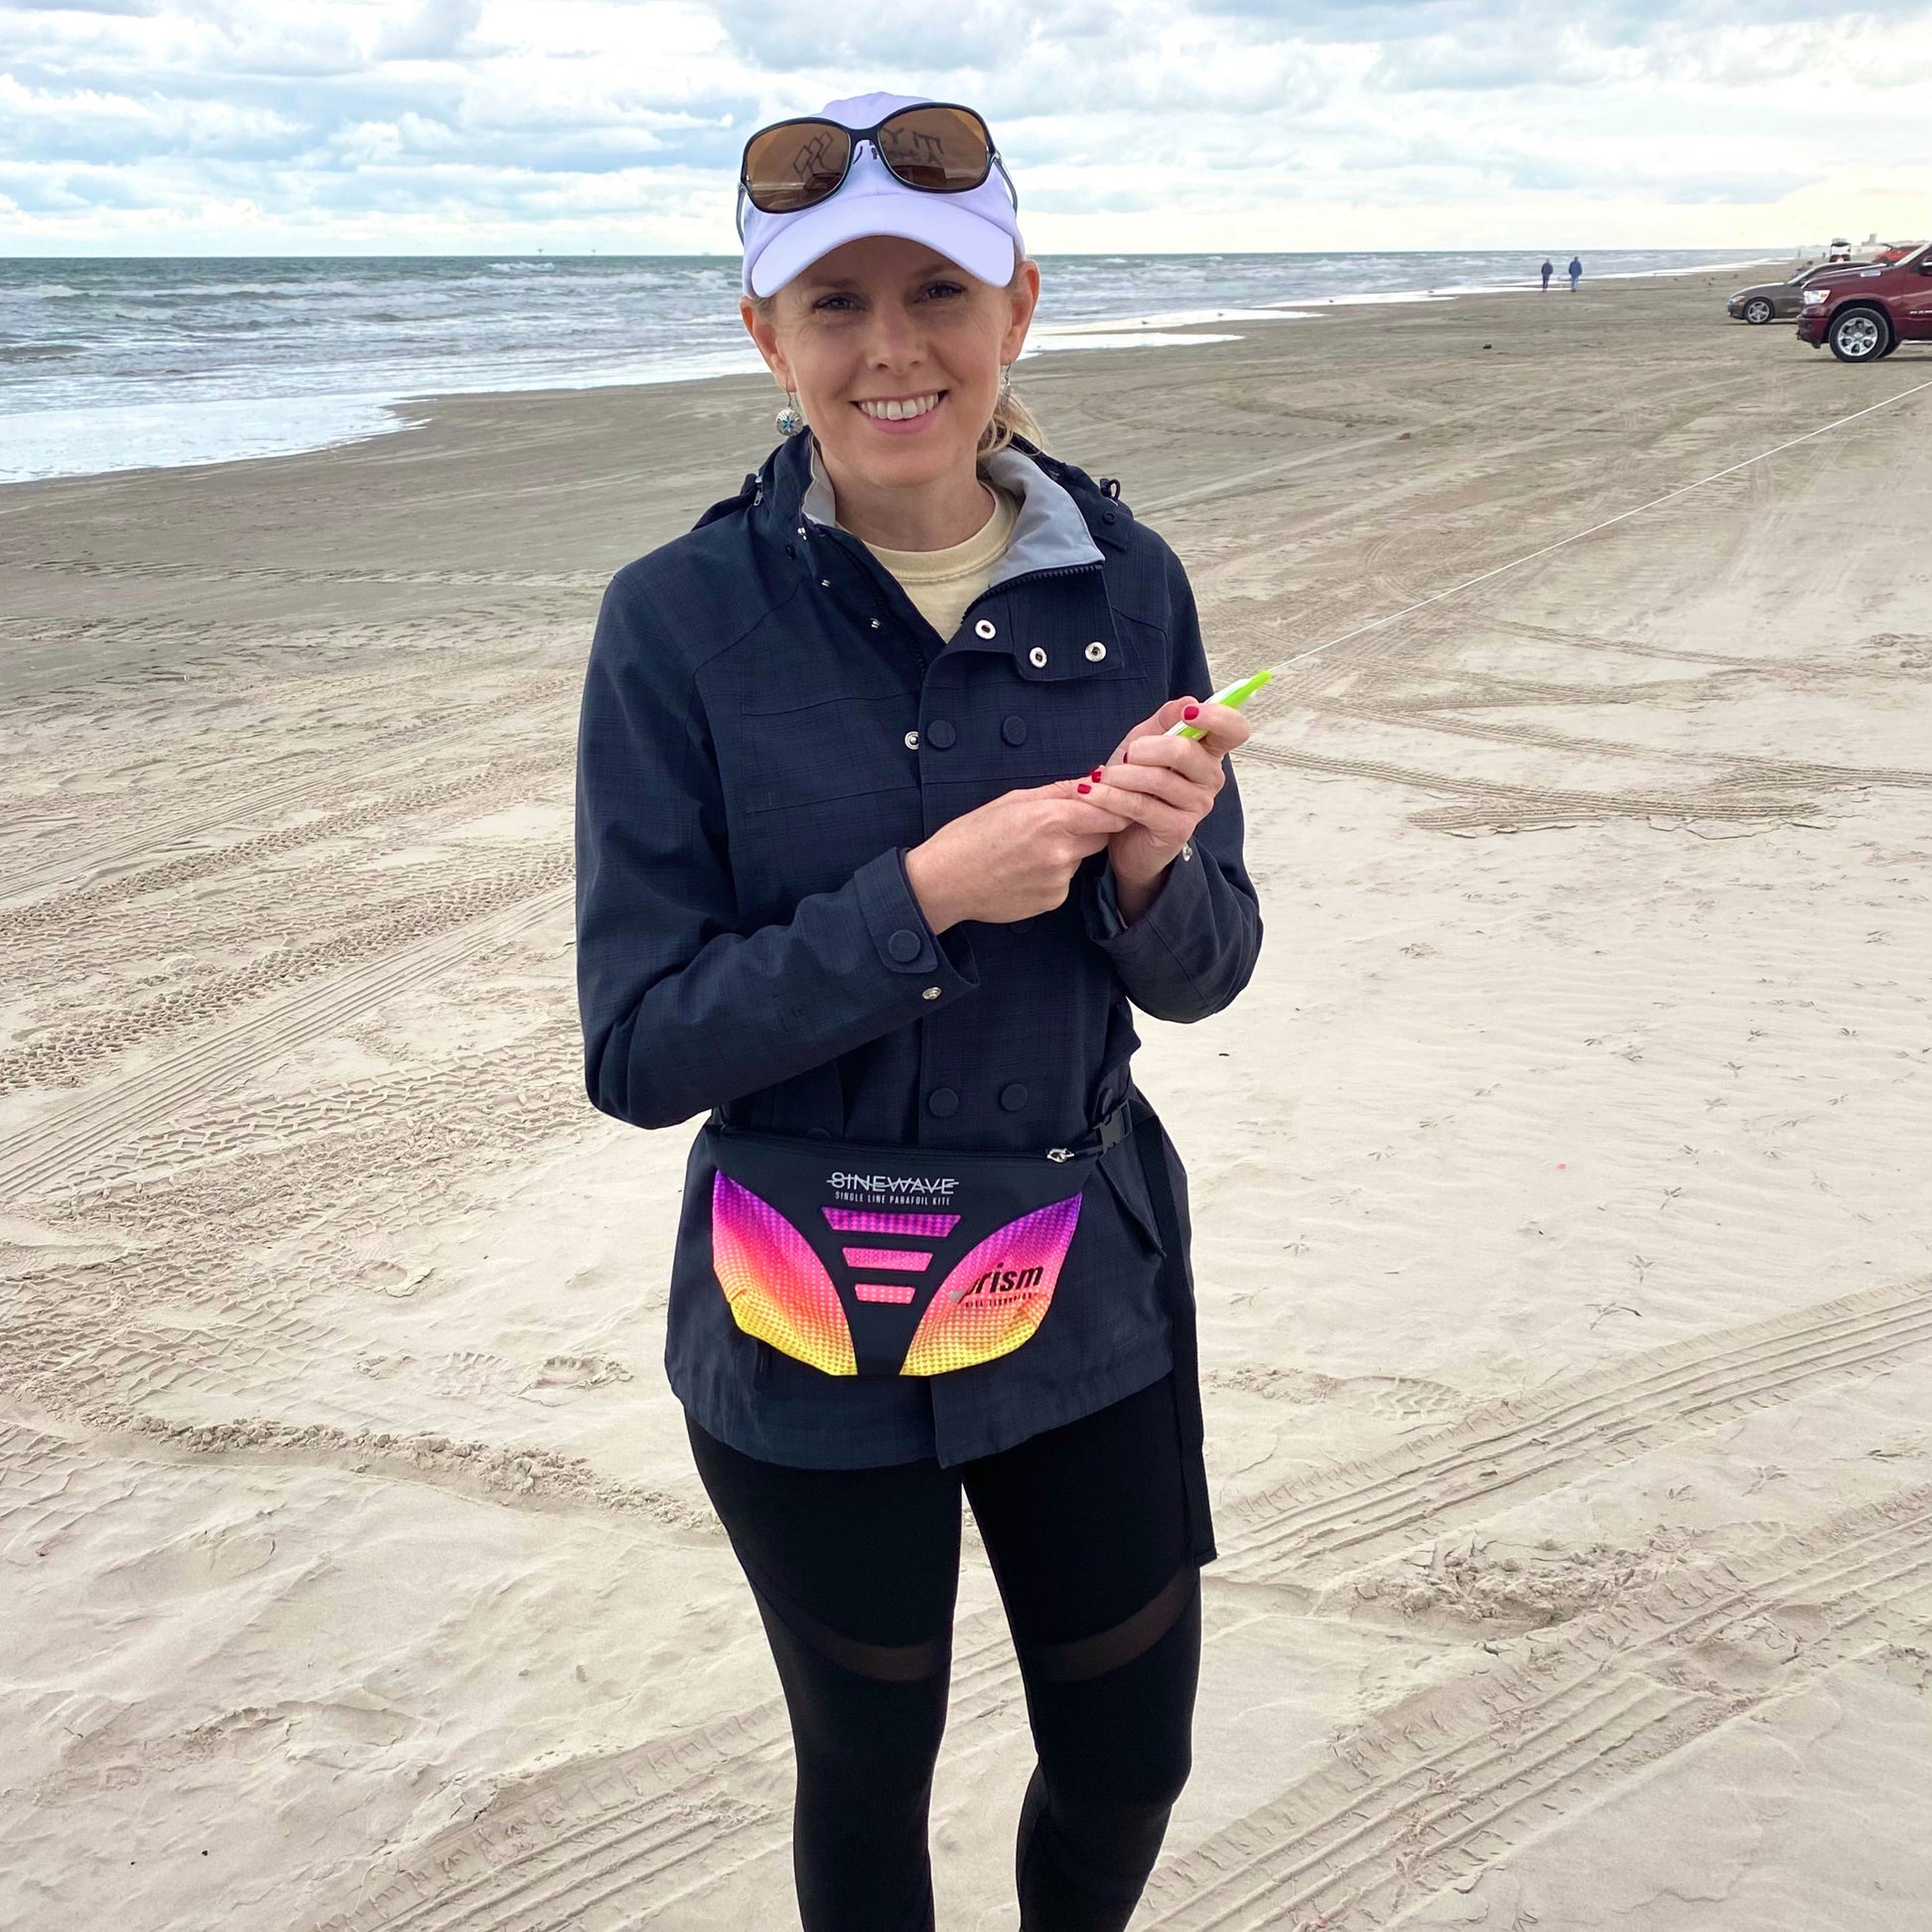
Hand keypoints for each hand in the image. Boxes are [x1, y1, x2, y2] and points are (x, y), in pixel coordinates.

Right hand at [905, 782, 1130, 931]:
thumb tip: (1094, 778)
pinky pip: (1065, 881)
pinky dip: (1052, 874)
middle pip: (1102, 836)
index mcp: (1051, 819)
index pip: (1110, 813)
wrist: (944, 882)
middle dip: (1089, 828)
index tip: (1110, 804)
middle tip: (1056, 825)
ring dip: (1067, 852)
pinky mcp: (1053, 901)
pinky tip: (1023, 871)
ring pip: (1080, 859)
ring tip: (1028, 851)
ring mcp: (1058, 880)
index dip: (1113, 808)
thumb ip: (1059, 791)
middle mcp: (1060, 852)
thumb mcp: (1012, 801)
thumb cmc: (971, 837)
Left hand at [1084, 696, 1250, 919]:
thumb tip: (1188, 701)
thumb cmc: (1137, 786)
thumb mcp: (1143, 746)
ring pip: (1160, 780)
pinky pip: (1142, 806)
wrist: (1124, 838)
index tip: (1190, 714)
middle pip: (1186, 752)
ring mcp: (1198, 806)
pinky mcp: (1178, 829)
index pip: (1234, 730)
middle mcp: (1210, 778)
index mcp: (1208, 752)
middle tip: (1126, 755)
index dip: (1218, 717)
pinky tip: (1093, 792)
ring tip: (1103, 776)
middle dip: (1146, 748)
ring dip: (1123, 775)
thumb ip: (1164, 722)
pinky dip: (1112, 796)